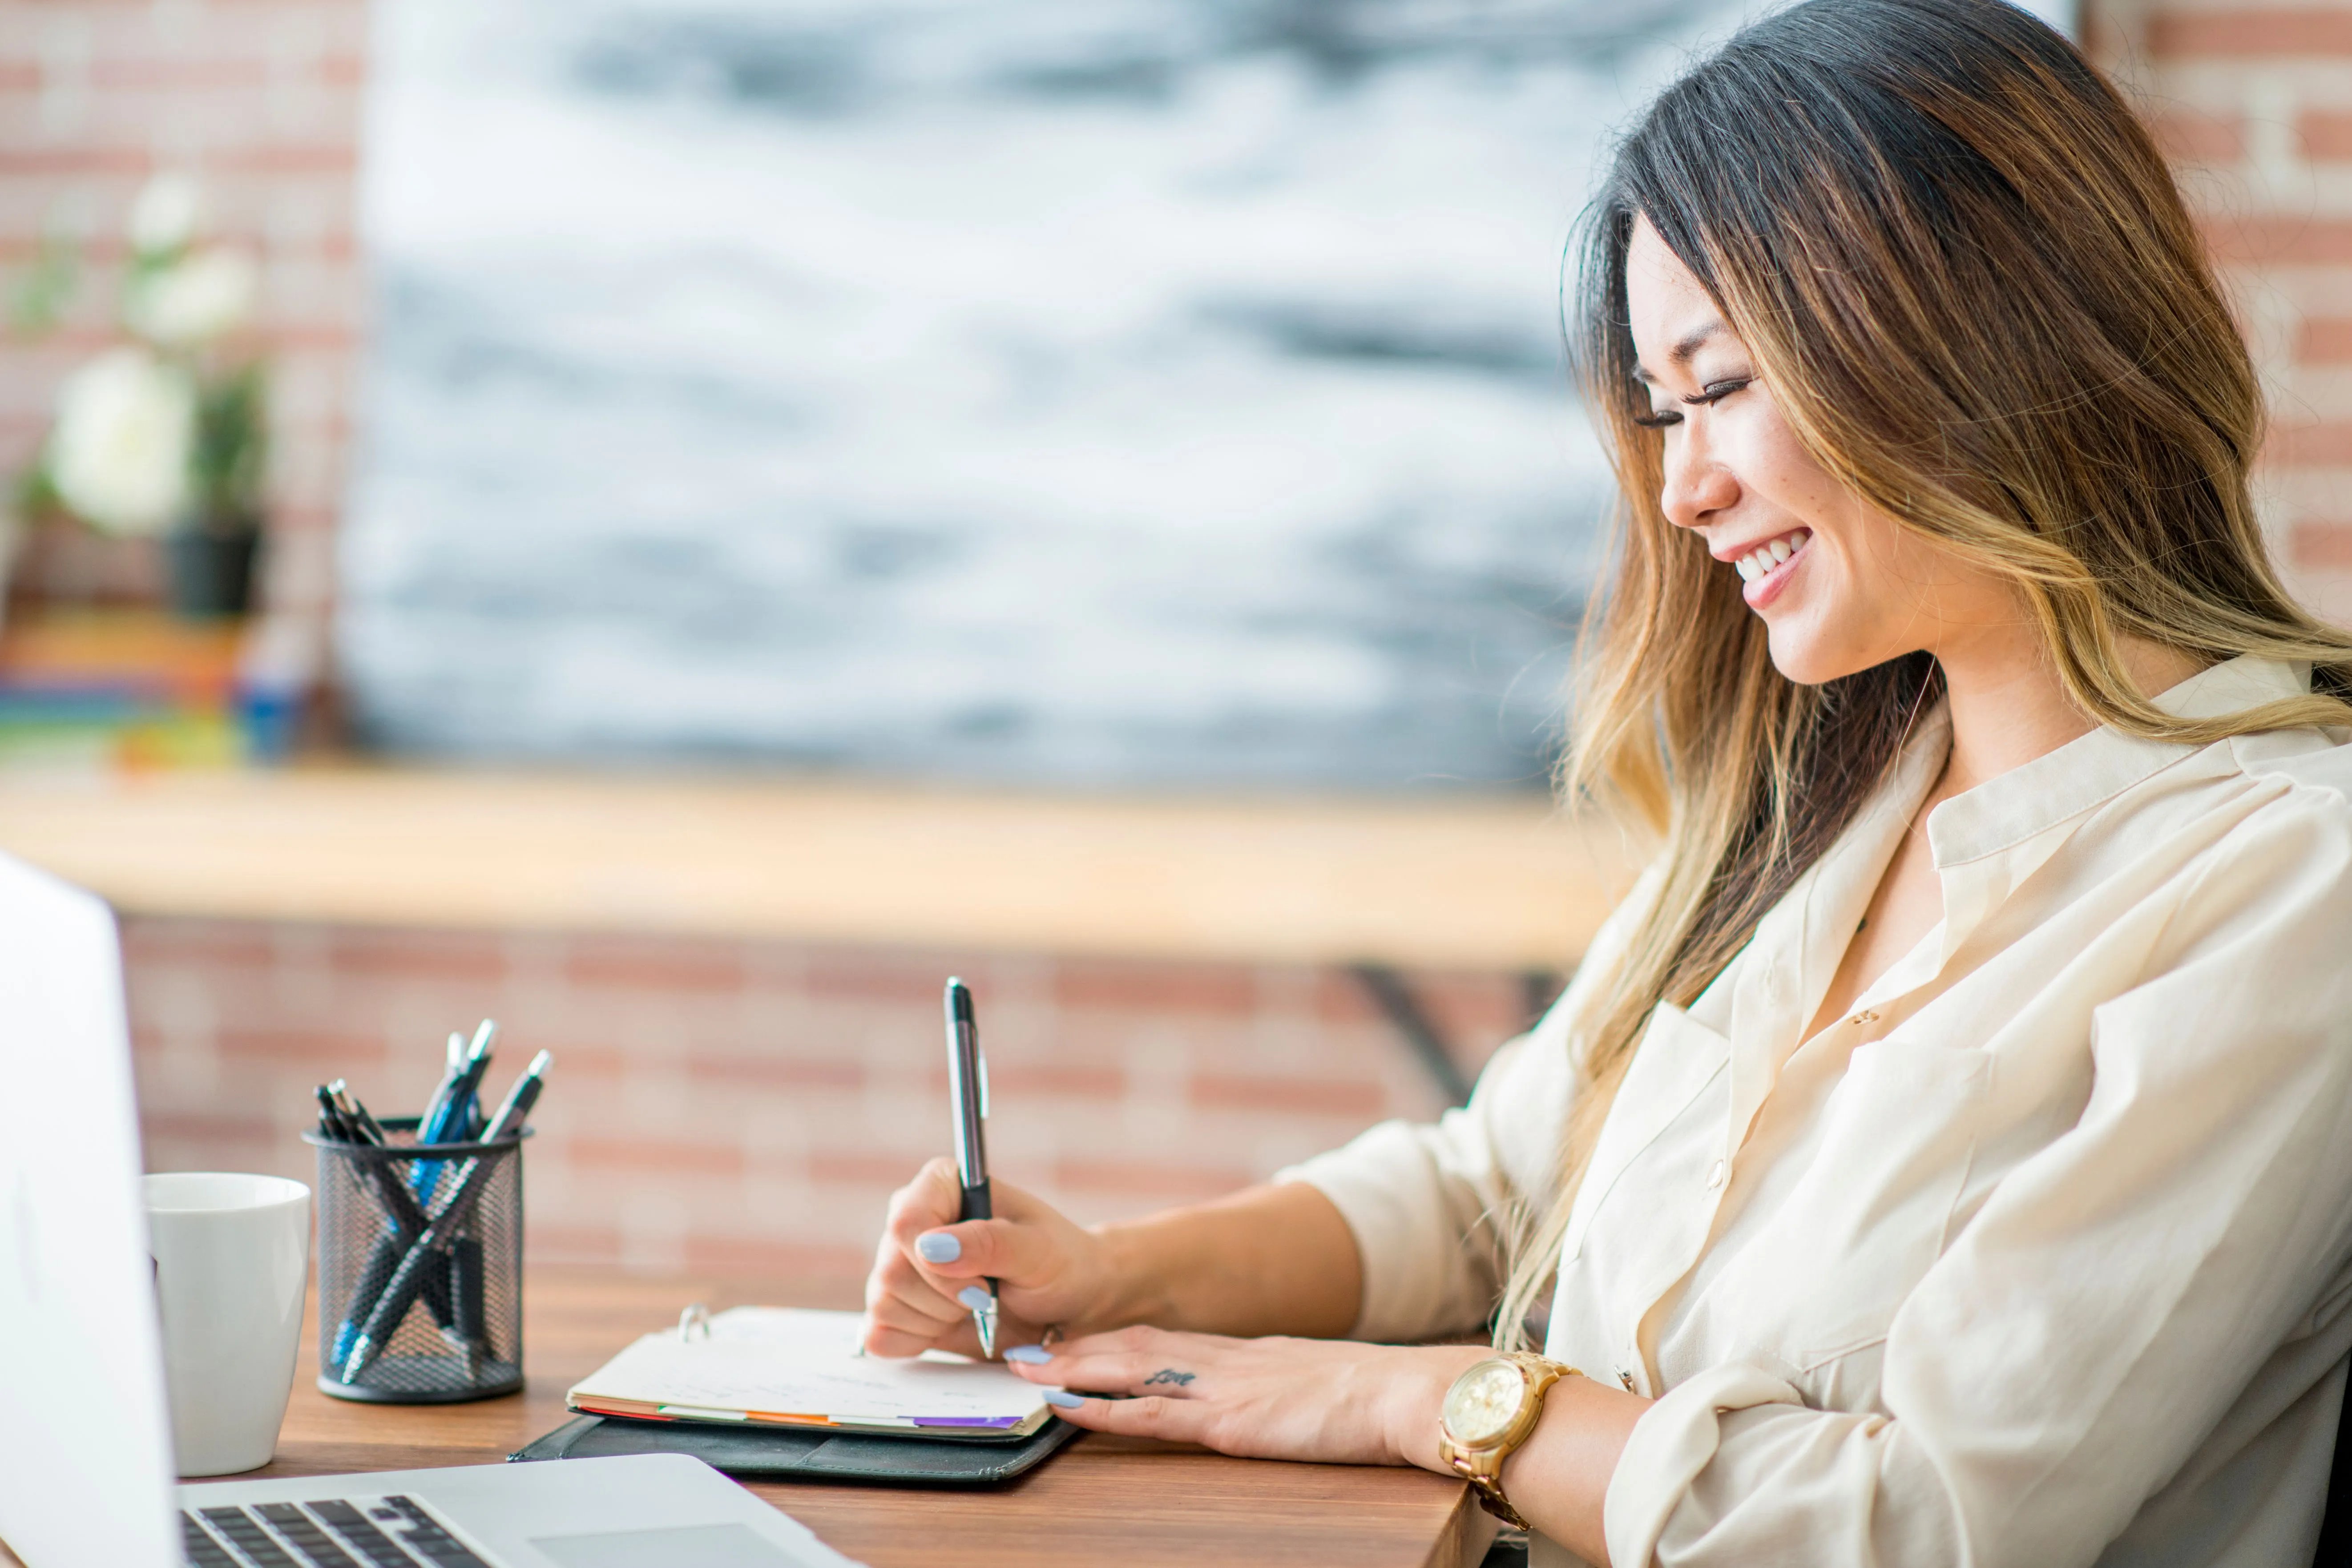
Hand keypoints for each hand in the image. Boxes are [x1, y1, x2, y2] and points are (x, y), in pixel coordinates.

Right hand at [862, 1157, 1117, 1357]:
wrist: (1064, 1304)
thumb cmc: (1057, 1263)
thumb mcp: (1037, 1249)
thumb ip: (989, 1243)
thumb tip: (930, 1247)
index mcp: (941, 1185)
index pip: (906, 1222)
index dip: (940, 1266)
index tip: (984, 1286)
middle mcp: (912, 1220)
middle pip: (892, 1271)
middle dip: (945, 1300)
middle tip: (987, 1298)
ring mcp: (898, 1263)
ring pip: (883, 1303)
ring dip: (936, 1320)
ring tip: (974, 1308)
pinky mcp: (895, 1306)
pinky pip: (879, 1334)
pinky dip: (918, 1340)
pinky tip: (951, 1326)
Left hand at [1002, 1324, 1490, 1470]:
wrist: (1411, 1393)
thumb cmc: (1381, 1396)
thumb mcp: (1322, 1384)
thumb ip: (1289, 1388)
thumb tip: (1279, 1400)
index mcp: (1250, 1353)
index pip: (1167, 1337)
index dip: (1114, 1336)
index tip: (1075, 1333)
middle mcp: (1228, 1359)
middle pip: (1135, 1341)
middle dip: (1078, 1343)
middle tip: (1023, 1342)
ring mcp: (1224, 1386)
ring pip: (1130, 1368)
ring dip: (1074, 1368)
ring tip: (1025, 1366)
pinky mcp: (1229, 1419)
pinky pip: (1151, 1414)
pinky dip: (1103, 1408)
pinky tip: (1069, 1406)